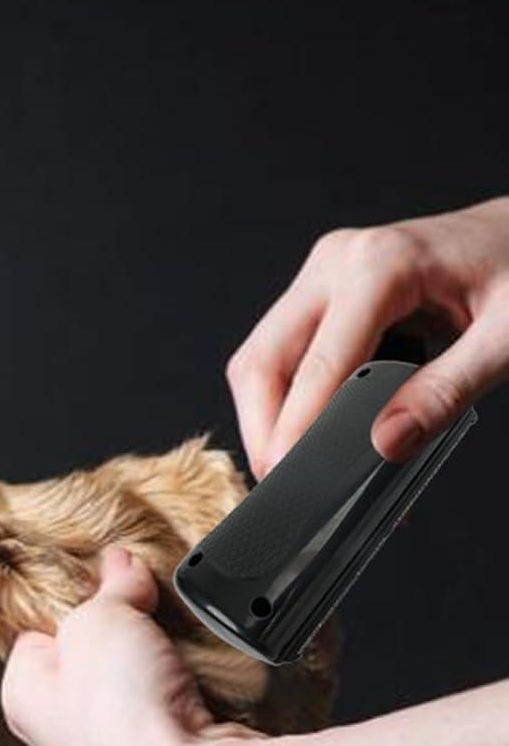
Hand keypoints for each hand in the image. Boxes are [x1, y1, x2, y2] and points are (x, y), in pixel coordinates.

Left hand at [1, 548, 508, 745]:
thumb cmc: (122, 711)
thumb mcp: (102, 619)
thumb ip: (112, 587)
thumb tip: (120, 562)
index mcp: (24, 696)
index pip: (38, 634)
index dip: (73, 603)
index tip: (107, 582)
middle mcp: (63, 733)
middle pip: (96, 658)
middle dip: (127, 630)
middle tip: (152, 607)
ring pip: (144, 685)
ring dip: (167, 660)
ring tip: (185, 644)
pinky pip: (183, 711)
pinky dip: (198, 691)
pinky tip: (210, 681)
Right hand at [226, 196, 508, 475]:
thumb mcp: (507, 336)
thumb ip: (447, 390)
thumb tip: (386, 444)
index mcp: (381, 262)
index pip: (319, 362)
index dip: (299, 426)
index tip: (291, 476)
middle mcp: (338, 263)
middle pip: (264, 359)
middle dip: (265, 428)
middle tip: (282, 483)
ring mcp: (324, 276)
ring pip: (261, 359)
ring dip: (268, 417)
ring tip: (296, 465)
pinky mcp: (322, 293)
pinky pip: (281, 355)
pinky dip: (287, 401)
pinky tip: (309, 433)